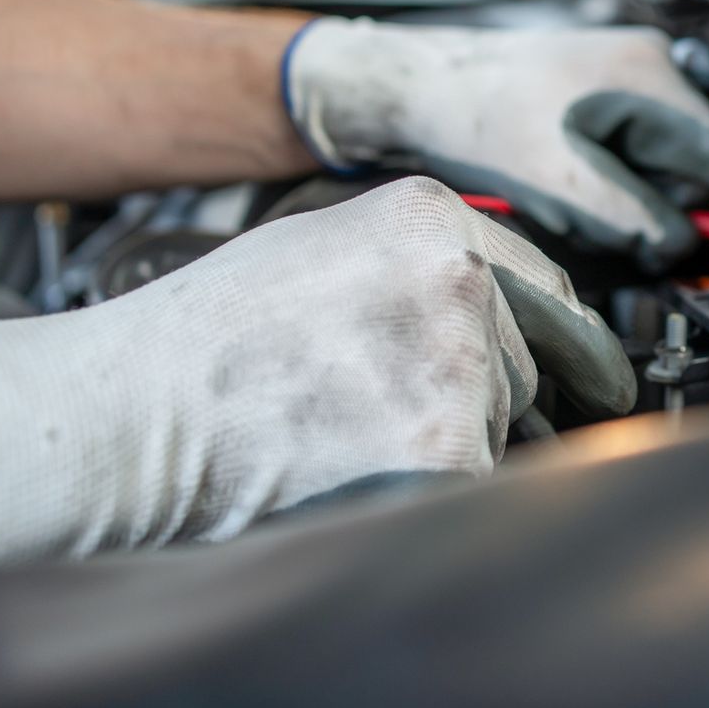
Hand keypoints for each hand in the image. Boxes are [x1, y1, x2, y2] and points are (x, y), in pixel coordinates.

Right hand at [0, 178, 632, 570]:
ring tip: (354, 430)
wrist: (136, 412)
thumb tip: (504, 310)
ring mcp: (460, 364)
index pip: (543, 283)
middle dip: (482, 392)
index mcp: (432, 219)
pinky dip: (436, 488)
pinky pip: (480, 478)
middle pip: (527, 359)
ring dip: (454, 440)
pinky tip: (363, 467)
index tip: (572, 360)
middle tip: (388, 405)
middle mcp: (459, 278)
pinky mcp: (447, 448)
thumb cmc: (210, 338)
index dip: (546, 332)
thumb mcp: (325, 246)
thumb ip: (423, 263)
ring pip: (505, 421)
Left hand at [284, 20, 708, 261]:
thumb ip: (636, 219)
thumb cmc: (481, 122)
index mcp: (652, 88)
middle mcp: (655, 67)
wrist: (424, 84)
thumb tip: (682, 241)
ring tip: (612, 211)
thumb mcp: (564, 188)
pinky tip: (608, 187)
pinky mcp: (617, 79)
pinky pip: (661, 134)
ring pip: (691, 144)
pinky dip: (652, 168)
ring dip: (674, 186)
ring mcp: (638, 67)